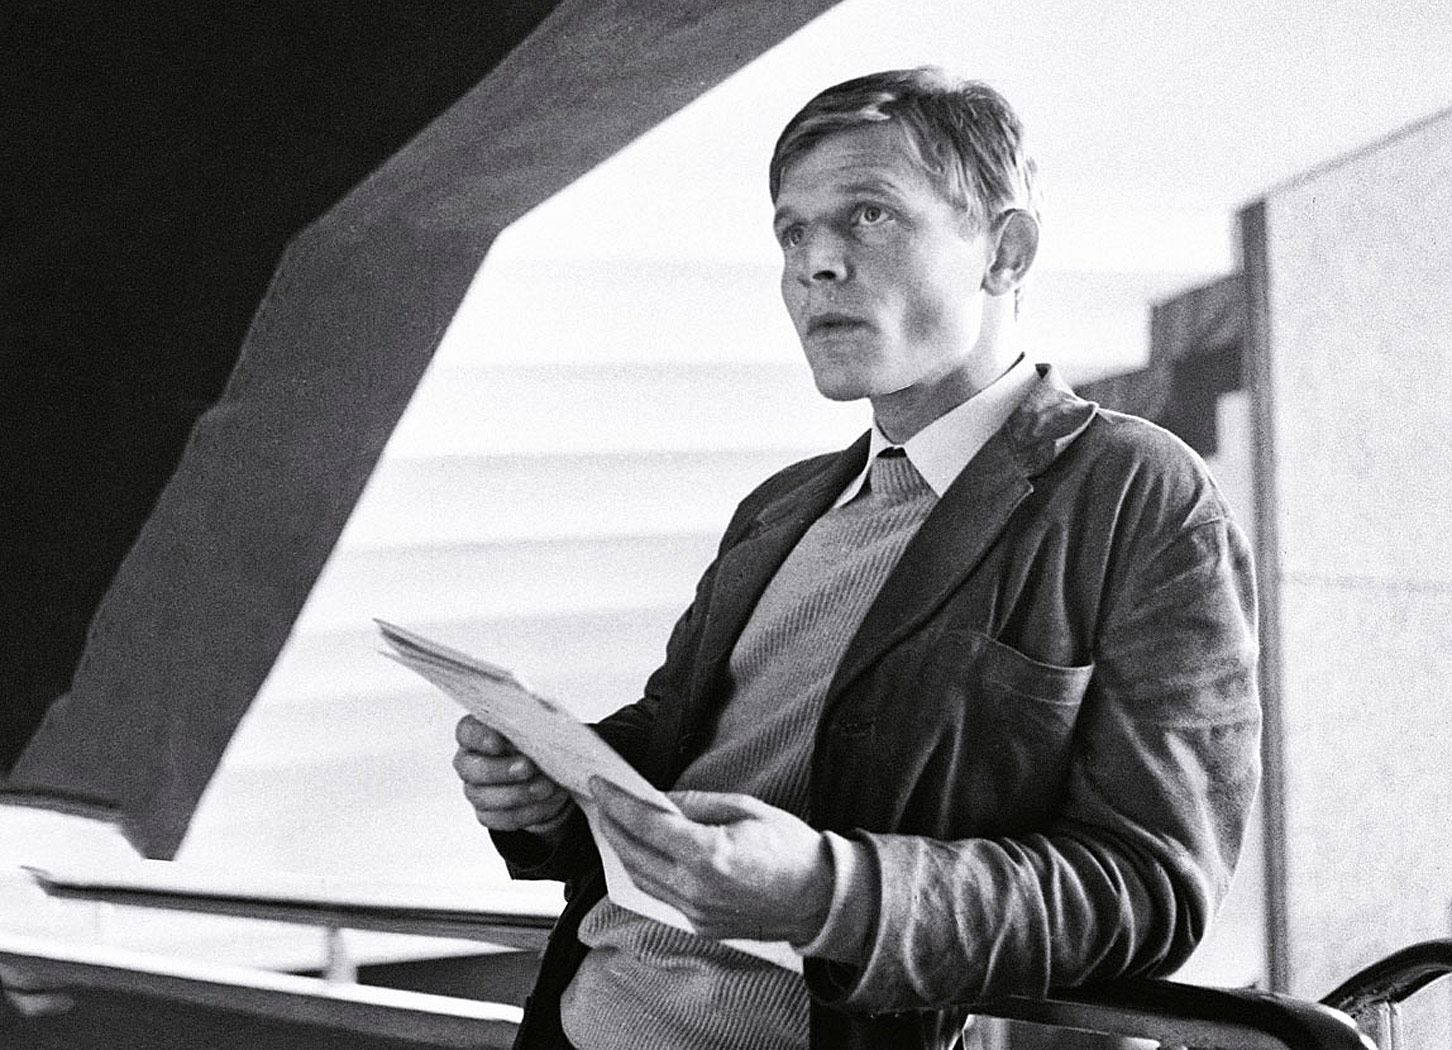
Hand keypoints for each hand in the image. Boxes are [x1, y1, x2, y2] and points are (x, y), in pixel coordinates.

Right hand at [453, 715, 571, 831]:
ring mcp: (474, 789)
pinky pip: (500, 817)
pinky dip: (525, 812)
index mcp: (476, 734)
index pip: (467, 732)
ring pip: (484, 796)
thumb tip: (540, 730)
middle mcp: (469, 762)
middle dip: (501, 770)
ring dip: (517, 794)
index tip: (499, 743)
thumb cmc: (538, 747)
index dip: (480, 738)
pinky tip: (543, 803)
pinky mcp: (486, 813)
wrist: (550, 779)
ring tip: (545, 787)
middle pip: (472, 768)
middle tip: (528, 767)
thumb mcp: (538, 732)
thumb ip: (532, 730)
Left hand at [588, 778, 832, 944]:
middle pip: (633, 854)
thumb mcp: (746, 808)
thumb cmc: (792, 849)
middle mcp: (695, 889)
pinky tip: (641, 853)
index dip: (617, 802)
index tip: (600, 785)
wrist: (822, 899)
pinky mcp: (700, 925)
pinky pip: (659, 896)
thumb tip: (660, 799)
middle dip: (611, 825)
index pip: (645, 825)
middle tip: (600, 801)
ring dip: (622, 850)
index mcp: (708, 855)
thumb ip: (696, 804)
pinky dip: (644, 871)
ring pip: (640, 879)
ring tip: (614, 824)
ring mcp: (696, 912)